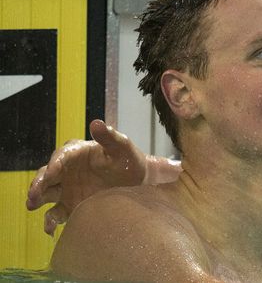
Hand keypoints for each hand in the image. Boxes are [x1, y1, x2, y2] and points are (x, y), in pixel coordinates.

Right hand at [26, 120, 146, 234]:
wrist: (140, 183)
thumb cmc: (130, 161)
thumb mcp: (123, 148)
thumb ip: (110, 137)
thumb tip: (96, 123)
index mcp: (78, 153)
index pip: (61, 156)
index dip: (54, 164)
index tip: (51, 173)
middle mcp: (68, 170)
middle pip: (47, 175)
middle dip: (38, 184)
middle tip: (33, 195)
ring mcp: (68, 188)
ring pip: (46, 193)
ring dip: (37, 199)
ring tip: (32, 206)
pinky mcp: (71, 205)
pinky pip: (56, 213)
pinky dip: (50, 220)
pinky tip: (49, 228)